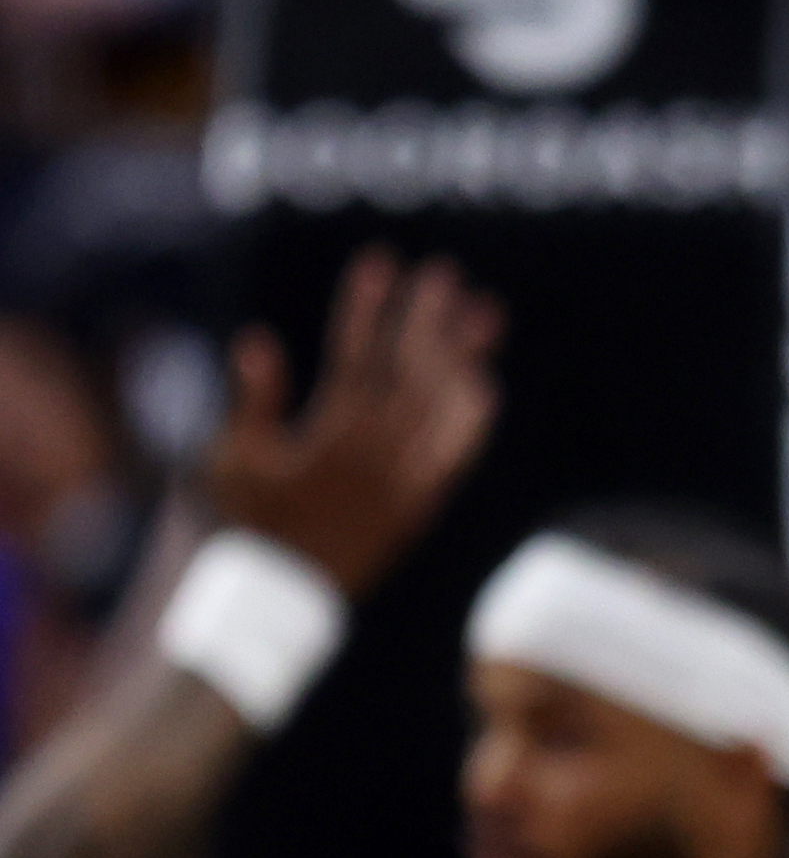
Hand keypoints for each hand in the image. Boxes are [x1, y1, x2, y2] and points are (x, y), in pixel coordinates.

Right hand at [209, 248, 502, 594]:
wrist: (281, 599)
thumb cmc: (244, 526)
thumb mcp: (233, 460)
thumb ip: (253, 400)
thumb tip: (257, 338)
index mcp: (330, 436)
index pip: (356, 355)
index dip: (368, 306)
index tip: (381, 259)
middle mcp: (379, 454)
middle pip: (412, 371)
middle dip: (428, 317)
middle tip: (445, 271)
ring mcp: (406, 480)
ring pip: (444, 406)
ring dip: (465, 356)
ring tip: (485, 311)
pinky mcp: (420, 505)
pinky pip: (456, 453)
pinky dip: (472, 418)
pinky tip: (487, 386)